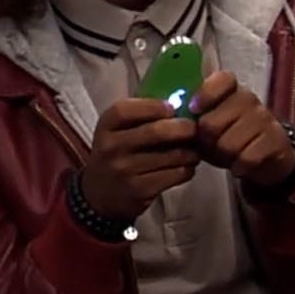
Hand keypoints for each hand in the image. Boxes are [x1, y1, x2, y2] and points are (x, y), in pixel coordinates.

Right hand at [78, 98, 199, 221]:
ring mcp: (125, 170)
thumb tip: (180, 101)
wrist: (99, 192)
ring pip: (172, 155)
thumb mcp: (118, 130)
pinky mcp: (140, 190)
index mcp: (106, 126)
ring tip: (194, 149)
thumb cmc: (116, 153)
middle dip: (184, 128)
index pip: (128, 110)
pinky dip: (187, 169)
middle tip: (195, 129)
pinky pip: (175, 175)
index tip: (172, 108)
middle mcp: (112, 147)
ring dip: (190, 151)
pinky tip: (186, 166)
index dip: (155, 106)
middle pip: (156, 132)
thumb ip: (141, 114)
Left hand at [190, 71, 294, 185]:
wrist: (266, 157)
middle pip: (213, 121)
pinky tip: (240, 165)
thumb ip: (195, 117)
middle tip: (211, 144)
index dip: (205, 95)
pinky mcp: (276, 140)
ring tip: (228, 155)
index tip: (194, 109)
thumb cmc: (230, 137)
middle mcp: (249, 100)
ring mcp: (265, 119)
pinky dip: (239, 166)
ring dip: (223, 155)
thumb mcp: (210, 124)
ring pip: (229, 142)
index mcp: (231, 90)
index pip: (222, 80)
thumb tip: (176, 119)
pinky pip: (247, 157)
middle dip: (207, 140)